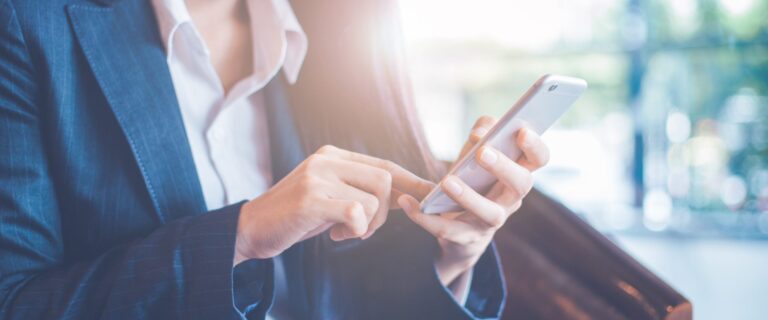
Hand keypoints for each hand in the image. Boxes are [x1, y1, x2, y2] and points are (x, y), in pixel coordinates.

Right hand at [234, 145, 432, 265]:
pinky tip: (335, 235)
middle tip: (364, 230)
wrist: (251, 228)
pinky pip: (356, 213)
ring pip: (374, 198)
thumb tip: (404, 195)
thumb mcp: (330, 196)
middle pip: (385, 180)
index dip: (411, 181)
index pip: (384, 164)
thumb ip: (359, 190)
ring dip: (369, 225)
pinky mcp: (310, 198)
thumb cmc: (295, 216)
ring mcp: (318, 177)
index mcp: (333, 155)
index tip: (432, 194)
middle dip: (385, 212)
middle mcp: (327, 160)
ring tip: (344, 232)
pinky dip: (355, 230)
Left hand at [398, 116, 549, 285]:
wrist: (460, 229)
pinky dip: (425, 217)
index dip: (535, 146)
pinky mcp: (466, 238)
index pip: (539, 160)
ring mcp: (492, 222)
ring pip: (490, 213)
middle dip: (504, 168)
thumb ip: (483, 132)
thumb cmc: (472, 179)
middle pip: (521, 185)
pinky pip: (447, 230)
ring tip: (447, 182)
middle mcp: (511, 199)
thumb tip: (481, 133)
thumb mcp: (476, 152)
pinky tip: (407, 202)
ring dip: (469, 197)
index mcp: (518, 174)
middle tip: (482, 153)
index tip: (521, 132)